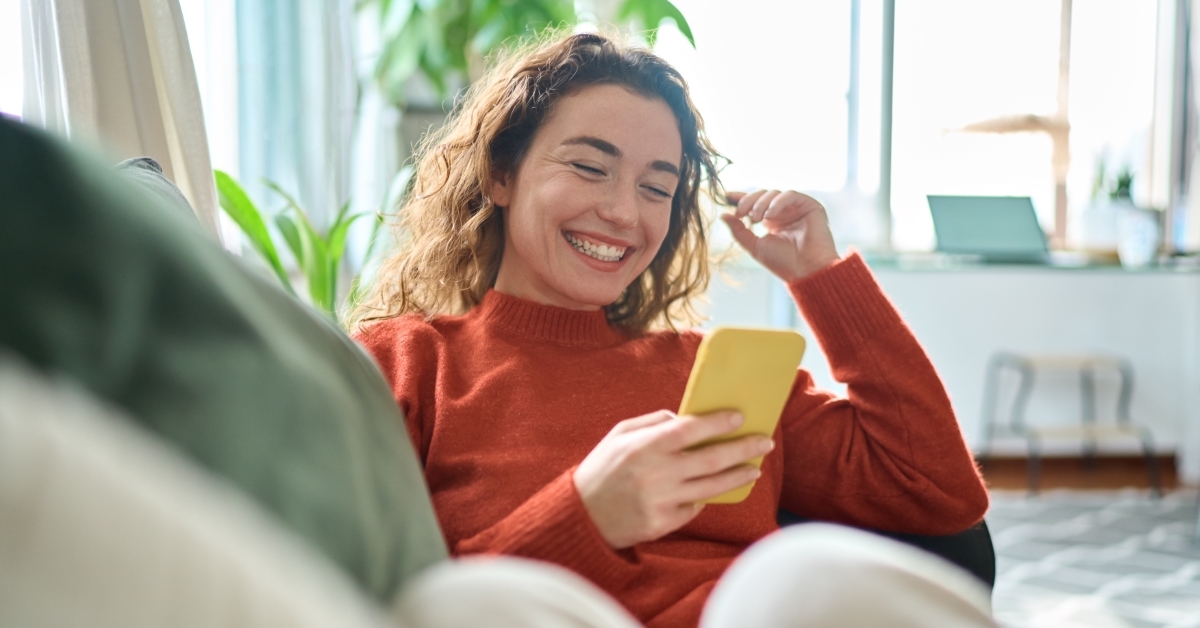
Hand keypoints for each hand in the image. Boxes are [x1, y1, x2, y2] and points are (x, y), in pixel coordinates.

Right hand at [573, 410, 773, 549]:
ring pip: (712, 487)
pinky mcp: (663, 524)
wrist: (581, 516)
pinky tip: (712, 489)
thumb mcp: (619, 435)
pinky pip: (694, 508)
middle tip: (765, 443)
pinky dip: (704, 498)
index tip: (740, 417)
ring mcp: (662, 502)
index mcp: (644, 447)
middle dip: (743, 449)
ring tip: (754, 469)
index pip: (690, 430)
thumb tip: (685, 417)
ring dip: (738, 476)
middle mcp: (656, 474)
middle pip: (711, 460)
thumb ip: (652, 422)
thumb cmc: (601, 469)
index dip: (717, 423)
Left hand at [722, 190, 839, 281]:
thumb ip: (739, 231)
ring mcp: (797, 208)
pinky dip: (777, 202)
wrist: (805, 271)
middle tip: (741, 214)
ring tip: (756, 219)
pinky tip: (770, 215)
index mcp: (772, 221)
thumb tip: (723, 215)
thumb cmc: (783, 263)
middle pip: (763, 195)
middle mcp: (784, 212)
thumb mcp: (755, 246)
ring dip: (761, 203)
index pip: (755, 203)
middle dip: (748, 201)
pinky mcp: (810, 206)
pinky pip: (790, 195)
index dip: (741, 197)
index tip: (726, 196)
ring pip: (774, 193)